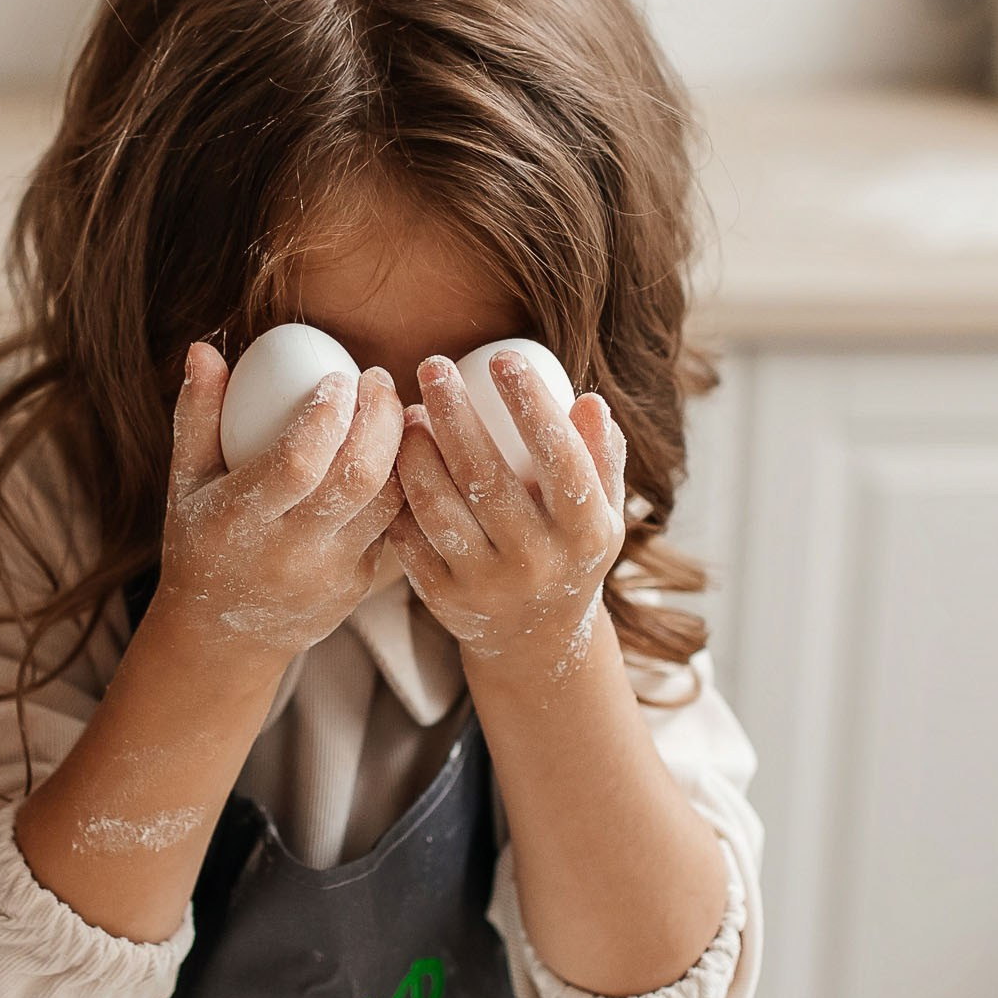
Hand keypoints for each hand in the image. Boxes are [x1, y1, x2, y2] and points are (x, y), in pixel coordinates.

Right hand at [151, 339, 404, 670]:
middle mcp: (290, 551)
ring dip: (405, 449)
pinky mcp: (358, 585)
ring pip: (391, 502)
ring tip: (399, 409)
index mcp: (241, 521)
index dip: (326, 414)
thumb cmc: (198, 543)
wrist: (221, 639)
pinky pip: (394, 525)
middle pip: (359, 478)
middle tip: (379, 379)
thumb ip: (195, 414)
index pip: (298, 461)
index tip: (339, 376)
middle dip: (381, 418)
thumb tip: (203, 346)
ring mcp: (331, 573)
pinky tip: (401, 451)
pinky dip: (404, 483)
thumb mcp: (183, 482)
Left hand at [391, 347, 626, 679]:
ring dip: (416, 452)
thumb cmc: (570, 550)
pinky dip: (398, 495)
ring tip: (409, 413)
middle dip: (454, 413)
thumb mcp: (603, 511)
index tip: (503, 358)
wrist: (537, 639)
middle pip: (486, 477)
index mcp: (587, 533)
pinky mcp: (444, 601)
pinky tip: (393, 459)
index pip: (563, 461)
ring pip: (438, 507)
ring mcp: (488, 586)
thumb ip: (603, 456)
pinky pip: (410, 537)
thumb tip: (589, 401)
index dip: (532, 406)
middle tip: (432, 367)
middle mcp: (538, 563)